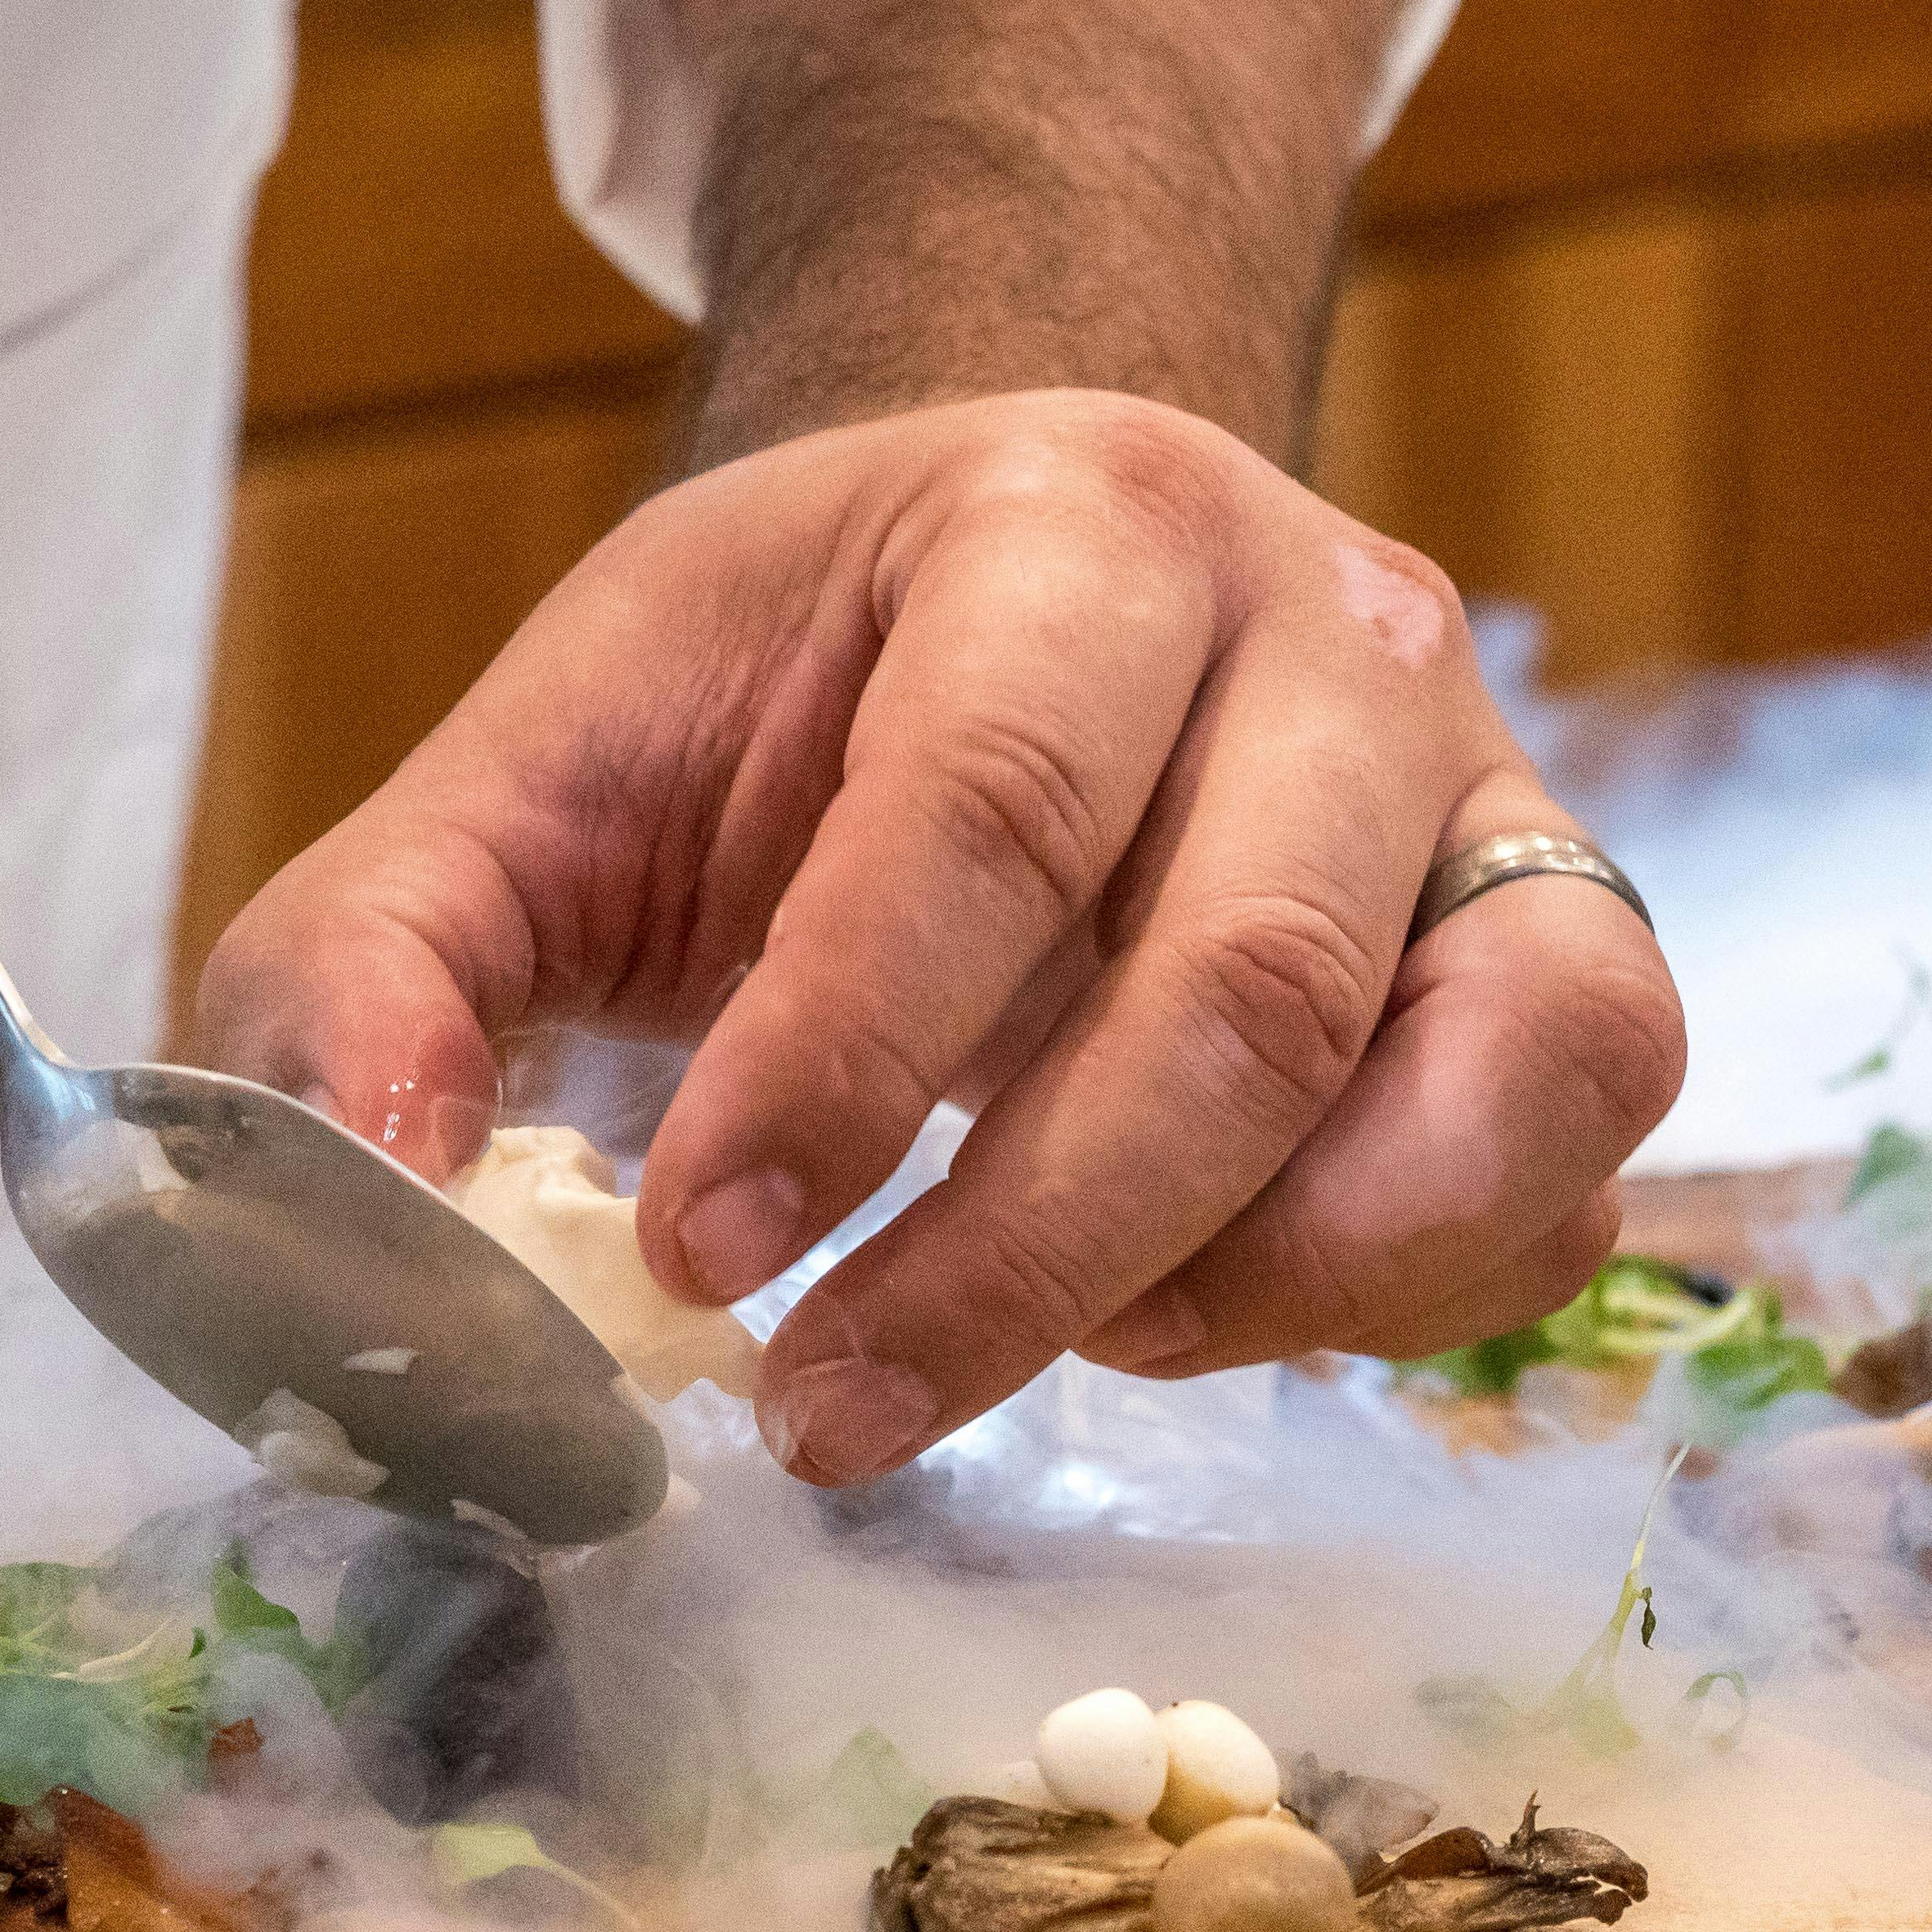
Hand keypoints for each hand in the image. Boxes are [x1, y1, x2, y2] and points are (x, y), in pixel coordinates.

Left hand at [195, 389, 1684, 1484]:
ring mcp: (1492, 795)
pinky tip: (1187, 1309)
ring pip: (1489, 1084)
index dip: (843, 1064)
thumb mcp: (530, 779)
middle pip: (1247, 985)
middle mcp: (1334, 629)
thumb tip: (366, 1203)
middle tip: (825, 1411)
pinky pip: (1561, 1183)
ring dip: (1254, 1290)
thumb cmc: (782, 703)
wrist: (1030, 589)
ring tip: (1053, 1353)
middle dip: (1022, 1254)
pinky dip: (1390, 1302)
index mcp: (1070, 519)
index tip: (699, 1260)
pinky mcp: (1565, 958)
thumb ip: (378, 969)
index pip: (986, 806)